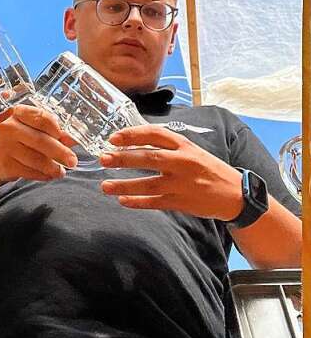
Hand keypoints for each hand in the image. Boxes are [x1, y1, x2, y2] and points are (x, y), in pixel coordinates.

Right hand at [0, 104, 78, 184]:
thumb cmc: (16, 140)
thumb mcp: (31, 130)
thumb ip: (52, 132)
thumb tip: (72, 139)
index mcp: (17, 112)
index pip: (42, 117)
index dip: (57, 128)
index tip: (68, 138)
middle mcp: (9, 127)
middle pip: (41, 140)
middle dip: (60, 152)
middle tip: (73, 161)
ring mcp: (5, 146)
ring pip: (37, 159)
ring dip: (53, 167)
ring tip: (60, 171)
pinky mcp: (5, 165)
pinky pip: (31, 172)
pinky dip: (43, 175)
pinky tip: (48, 175)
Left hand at [99, 125, 242, 219]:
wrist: (235, 194)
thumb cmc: (208, 169)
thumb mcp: (192, 150)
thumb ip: (168, 146)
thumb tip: (135, 141)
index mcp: (184, 145)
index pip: (155, 134)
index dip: (132, 135)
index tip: (114, 138)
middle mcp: (183, 162)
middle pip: (149, 158)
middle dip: (123, 158)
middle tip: (103, 158)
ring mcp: (182, 184)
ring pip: (148, 184)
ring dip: (124, 185)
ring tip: (105, 185)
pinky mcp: (182, 202)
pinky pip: (155, 202)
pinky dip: (138, 202)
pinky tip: (123, 201)